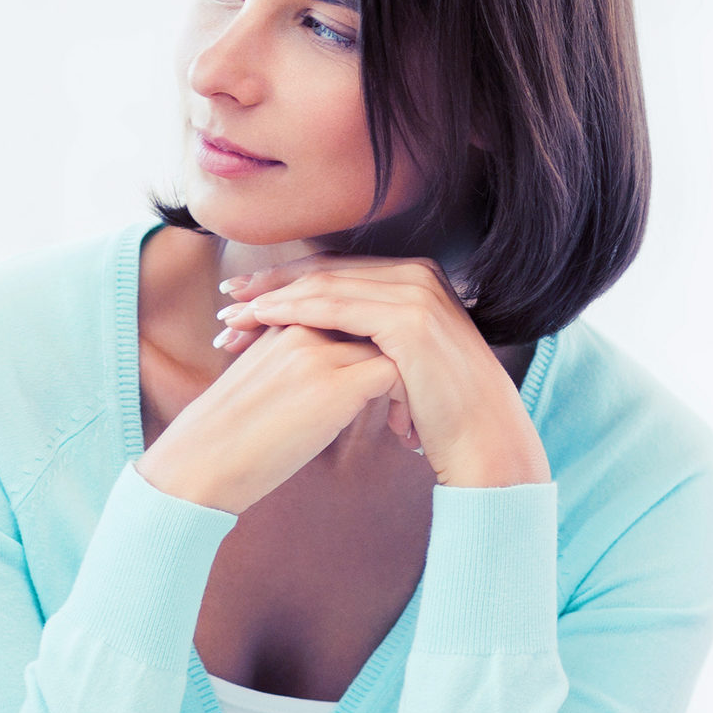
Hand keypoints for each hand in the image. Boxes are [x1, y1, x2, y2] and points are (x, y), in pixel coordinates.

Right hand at [134, 321, 401, 514]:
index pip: (348, 312)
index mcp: (282, 323)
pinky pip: (393, 375)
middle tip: (407, 402)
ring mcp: (318, 353)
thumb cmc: (227, 437)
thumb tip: (334, 381)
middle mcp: (301, 327)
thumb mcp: (260, 384)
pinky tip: (400, 434)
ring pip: (388, 345)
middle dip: (396, 356)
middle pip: (372, 321)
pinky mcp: (334, 385)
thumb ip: (294, 365)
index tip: (392, 384)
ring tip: (405, 424)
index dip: (374, 344)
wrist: (199, 464)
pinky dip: (404, 402)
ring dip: (407, 382)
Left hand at [216, 256, 546, 489]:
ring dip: (272, 299)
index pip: (339, 271)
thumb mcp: (402, 364)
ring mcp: (416, 291)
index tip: (246, 298)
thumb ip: (372, 341)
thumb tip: (332, 340)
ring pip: (324, 286)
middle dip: (272, 286)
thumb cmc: (443, 413)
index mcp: (417, 278)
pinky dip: (293, 309)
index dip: (288, 281)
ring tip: (233, 319)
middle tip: (226, 302)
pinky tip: (262, 320)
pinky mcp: (410, 317)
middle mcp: (419, 273)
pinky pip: (336, 306)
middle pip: (326, 271)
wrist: (486, 441)